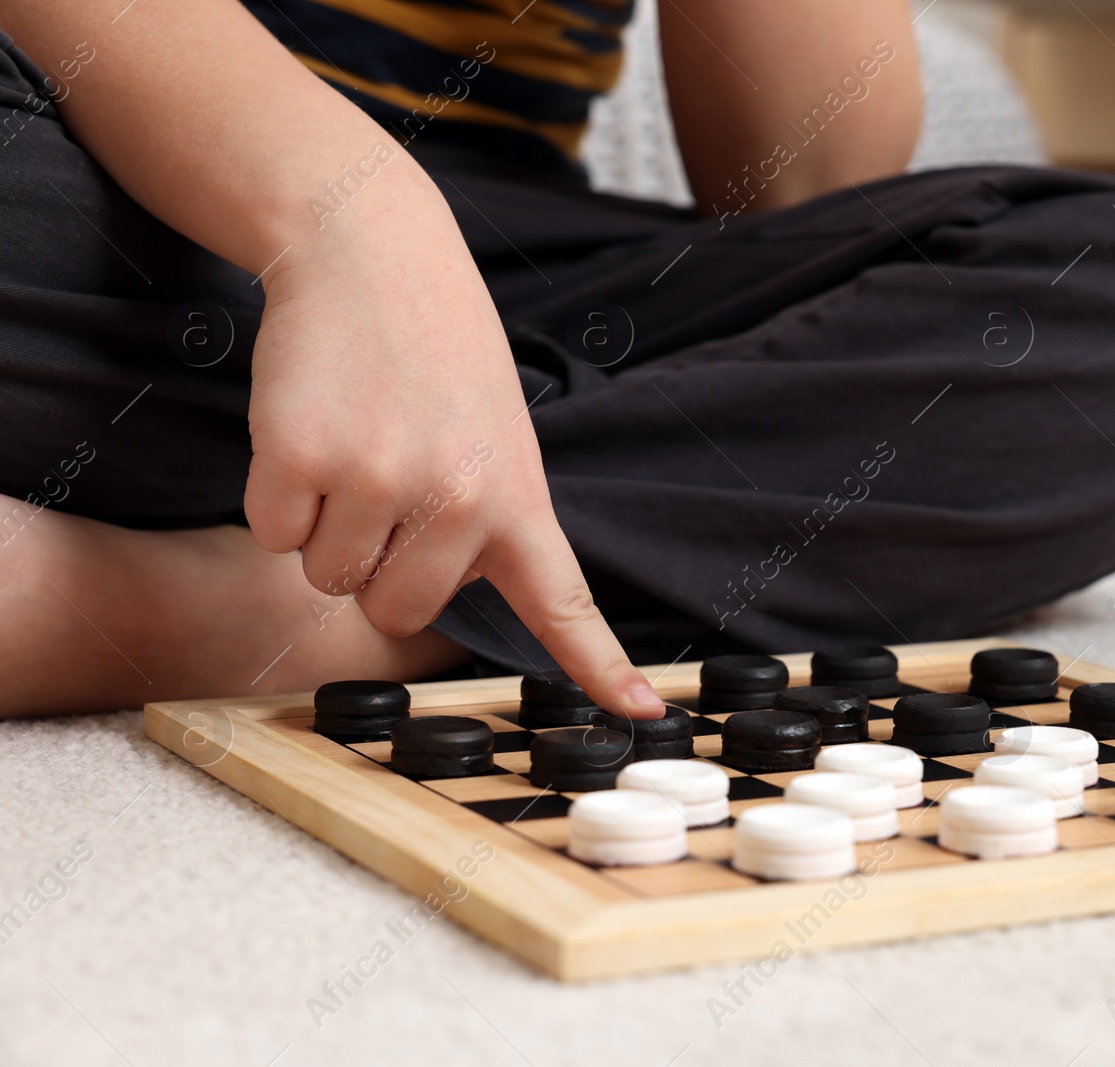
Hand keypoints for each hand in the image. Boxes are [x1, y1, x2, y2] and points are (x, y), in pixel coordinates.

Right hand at [241, 188, 663, 718]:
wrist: (374, 251)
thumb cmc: (436, 351)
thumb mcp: (497, 431)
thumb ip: (489, 516)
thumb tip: (442, 590)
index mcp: (517, 496)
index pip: (564, 602)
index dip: (598, 666)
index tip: (640, 713)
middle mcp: (459, 498)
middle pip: (396, 610)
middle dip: (377, 562)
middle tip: (386, 478)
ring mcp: (380, 481)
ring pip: (328, 577)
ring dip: (323, 526)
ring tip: (353, 443)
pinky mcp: (303, 460)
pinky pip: (271, 533)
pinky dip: (276, 495)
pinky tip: (309, 429)